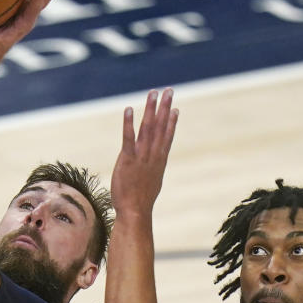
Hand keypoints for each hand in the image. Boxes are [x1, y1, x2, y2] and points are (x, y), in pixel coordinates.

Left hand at [110, 88, 178, 215]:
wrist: (135, 211)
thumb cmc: (140, 201)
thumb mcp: (151, 182)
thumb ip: (153, 170)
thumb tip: (155, 167)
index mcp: (159, 160)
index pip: (167, 136)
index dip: (171, 121)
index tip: (175, 108)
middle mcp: (153, 155)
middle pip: (160, 126)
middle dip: (164, 107)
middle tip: (168, 91)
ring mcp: (141, 156)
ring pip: (148, 128)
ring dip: (150, 109)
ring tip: (153, 93)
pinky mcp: (128, 159)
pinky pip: (128, 138)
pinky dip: (129, 123)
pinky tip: (130, 109)